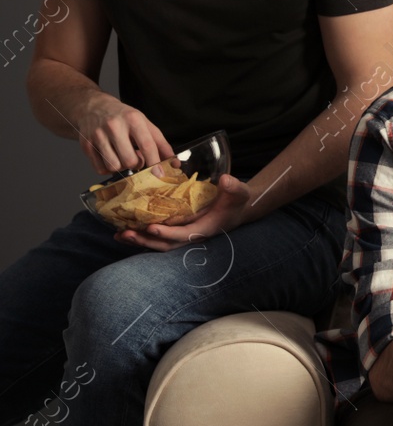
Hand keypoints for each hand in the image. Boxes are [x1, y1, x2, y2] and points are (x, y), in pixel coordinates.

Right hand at [78, 94, 171, 175]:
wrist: (93, 107)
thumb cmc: (123, 117)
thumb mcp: (145, 124)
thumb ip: (160, 144)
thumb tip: (174, 163)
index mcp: (133, 119)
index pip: (147, 145)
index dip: (155, 163)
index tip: (160, 174)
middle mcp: (114, 126)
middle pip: (129, 160)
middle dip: (136, 164)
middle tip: (136, 158)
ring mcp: (98, 135)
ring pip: (114, 166)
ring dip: (122, 166)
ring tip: (122, 155)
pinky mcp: (86, 145)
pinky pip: (100, 169)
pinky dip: (108, 168)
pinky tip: (111, 157)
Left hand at [117, 173, 250, 250]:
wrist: (236, 209)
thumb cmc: (236, 201)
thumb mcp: (239, 192)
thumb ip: (234, 187)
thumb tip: (225, 180)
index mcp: (205, 229)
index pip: (184, 235)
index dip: (167, 233)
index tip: (151, 228)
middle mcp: (191, 236)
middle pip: (165, 244)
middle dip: (145, 240)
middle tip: (125, 233)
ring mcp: (183, 235)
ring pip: (158, 243)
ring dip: (139, 240)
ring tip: (119, 234)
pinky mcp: (177, 231)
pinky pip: (157, 237)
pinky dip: (141, 235)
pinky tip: (125, 230)